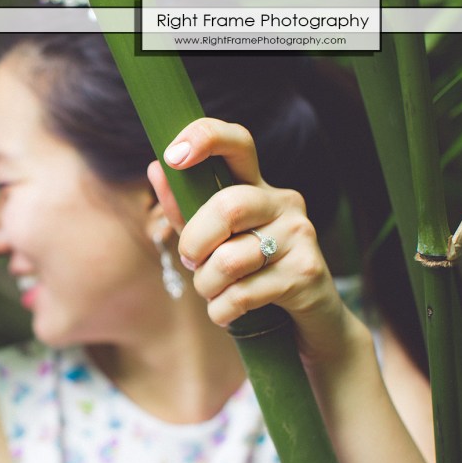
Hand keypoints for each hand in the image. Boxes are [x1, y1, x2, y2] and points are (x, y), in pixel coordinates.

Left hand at [147, 117, 351, 363]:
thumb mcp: (212, 241)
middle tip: (193, 262)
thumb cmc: (250, 275)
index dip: (205, 138)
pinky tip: (229, 312)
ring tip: (216, 293)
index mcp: (257, 187)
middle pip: (227, 206)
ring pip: (229, 260)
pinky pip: (241, 294)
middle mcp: (284, 202)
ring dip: (207, 287)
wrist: (306, 324)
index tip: (173, 156)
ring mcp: (300, 235)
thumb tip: (155, 167)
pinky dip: (221, 311)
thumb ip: (184, 209)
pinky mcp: (306, 273)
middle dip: (195, 244)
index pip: (238, 142)